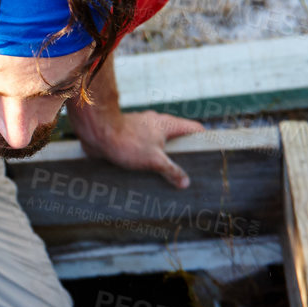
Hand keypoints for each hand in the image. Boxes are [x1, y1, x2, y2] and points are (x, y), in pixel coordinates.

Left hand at [78, 111, 204, 188]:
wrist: (97, 132)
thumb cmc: (127, 142)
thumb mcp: (154, 160)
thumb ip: (171, 171)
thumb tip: (185, 182)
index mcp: (167, 124)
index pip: (194, 129)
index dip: (204, 139)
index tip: (210, 153)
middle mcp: (156, 124)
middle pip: (176, 138)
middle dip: (182, 153)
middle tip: (189, 171)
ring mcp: (141, 129)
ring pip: (158, 144)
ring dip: (162, 157)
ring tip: (168, 176)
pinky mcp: (128, 136)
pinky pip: (142, 148)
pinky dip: (146, 158)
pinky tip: (146, 172)